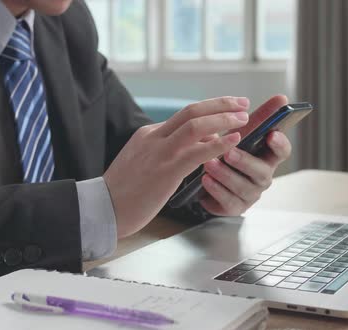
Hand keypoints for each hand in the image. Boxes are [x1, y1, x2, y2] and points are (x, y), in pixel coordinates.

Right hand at [104, 97, 250, 237]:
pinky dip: (219, 143)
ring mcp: (160, 152)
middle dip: (221, 104)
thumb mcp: (143, 162)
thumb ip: (167, 151)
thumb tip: (197, 144)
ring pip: (196, 125)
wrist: (103, 209)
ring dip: (224, 119)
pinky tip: (234, 141)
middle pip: (192, 110)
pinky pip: (198, 151)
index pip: (184, 116)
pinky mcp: (166, 170)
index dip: (210, 111)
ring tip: (244, 120)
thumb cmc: (124, 192)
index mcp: (148, 134)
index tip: (228, 109)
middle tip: (242, 103)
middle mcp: (154, 137)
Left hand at [199, 95, 291, 215]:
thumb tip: (282, 97)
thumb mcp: (241, 133)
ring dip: (226, 175)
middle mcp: (262, 176)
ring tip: (209, 164)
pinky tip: (205, 180)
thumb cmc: (228, 151)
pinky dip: (216, 190)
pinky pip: (228, 201)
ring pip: (242, 187)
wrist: (204, 178)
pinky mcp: (234, 207)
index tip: (271, 134)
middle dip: (245, 161)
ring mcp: (249, 194)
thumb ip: (260, 117)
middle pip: (262, 172)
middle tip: (229, 152)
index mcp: (267, 157)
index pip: (282, 151)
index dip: (280, 144)